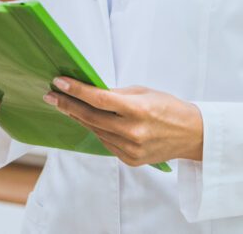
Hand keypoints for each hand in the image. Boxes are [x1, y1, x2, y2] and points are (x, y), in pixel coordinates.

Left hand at [43, 77, 203, 166]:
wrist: (192, 135)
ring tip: (65, 105)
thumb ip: (116, 94)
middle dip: (67, 105)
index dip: (76, 91)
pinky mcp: (129, 160)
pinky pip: (105, 142)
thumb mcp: (144, 92)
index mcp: (138, 110)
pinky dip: (97, 130)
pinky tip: (89, 120)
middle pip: (90, 117)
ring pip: (95, 130)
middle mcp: (133, 132)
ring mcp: (130, 149)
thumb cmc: (168, 108)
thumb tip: (90, 92)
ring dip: (79, 117)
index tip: (58, 83)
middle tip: (51, 95)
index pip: (98, 99)